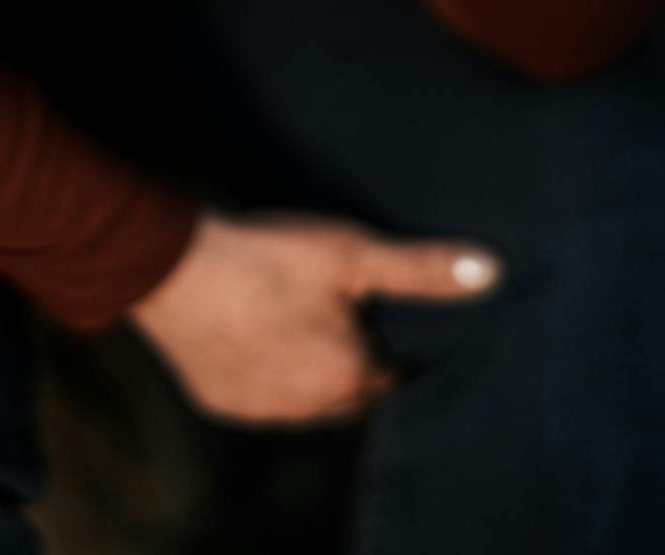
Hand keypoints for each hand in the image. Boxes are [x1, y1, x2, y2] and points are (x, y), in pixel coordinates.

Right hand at [126, 209, 504, 427]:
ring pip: (306, 400)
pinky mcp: (220, 402)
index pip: (395, 377)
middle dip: (358, 363)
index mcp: (349, 378)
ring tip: (306, 320)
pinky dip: (267, 373)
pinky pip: (260, 397)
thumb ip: (421, 269)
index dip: (395, 344)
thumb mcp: (351, 253)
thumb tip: (491, 273)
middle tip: (350, 315)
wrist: (172, 266)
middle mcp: (309, 410)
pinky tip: (259, 332)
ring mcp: (260, 411)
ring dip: (313, 371)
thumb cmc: (267, 256)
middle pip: (353, 393)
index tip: (388, 316)